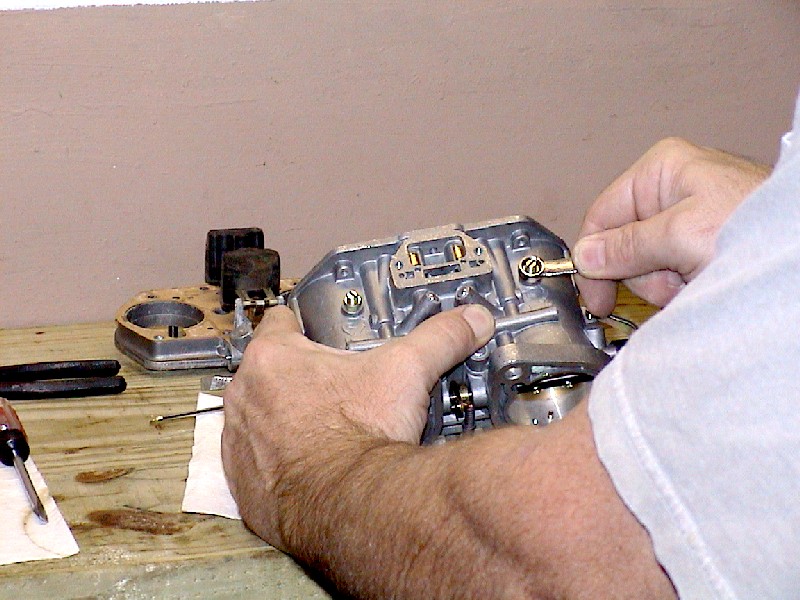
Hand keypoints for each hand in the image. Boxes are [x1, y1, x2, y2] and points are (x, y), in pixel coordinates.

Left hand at [221, 303, 494, 548]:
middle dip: (297, 378)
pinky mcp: (241, 484)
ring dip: (282, 420)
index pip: (279, 322)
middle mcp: (246, 396)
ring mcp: (238, 442)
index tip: (314, 332)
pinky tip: (311, 466)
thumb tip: (470, 321)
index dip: (300, 324)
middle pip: (268, 372)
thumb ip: (439, 339)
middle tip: (333, 388)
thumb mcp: (408, 372)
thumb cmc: (363, 436)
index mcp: (274, 358)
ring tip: (325, 429)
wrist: (352, 506)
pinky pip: (254, 464)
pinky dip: (276, 463)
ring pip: (258, 418)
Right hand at [573, 137, 770, 315]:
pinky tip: (702, 282)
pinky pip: (668, 274)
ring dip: (665, 283)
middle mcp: (669, 191)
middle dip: (644, 272)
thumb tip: (586, 256)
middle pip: (622, 245)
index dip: (592, 257)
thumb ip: (627, 246)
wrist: (796, 254)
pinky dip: (681, 287)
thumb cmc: (757, 226)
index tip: (592, 294)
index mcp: (659, 171)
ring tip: (696, 277)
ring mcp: (685, 220)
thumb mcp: (681, 234)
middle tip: (673, 277)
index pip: (601, 215)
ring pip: (644, 266)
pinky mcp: (699, 245)